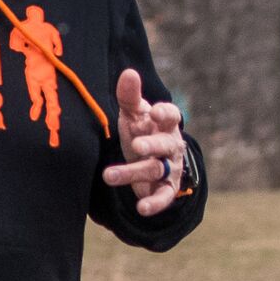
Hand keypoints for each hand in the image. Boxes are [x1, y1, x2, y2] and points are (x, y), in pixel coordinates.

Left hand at [101, 69, 187, 217]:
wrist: (151, 158)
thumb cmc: (141, 130)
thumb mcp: (134, 114)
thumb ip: (129, 96)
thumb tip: (128, 72)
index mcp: (164, 123)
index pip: (171, 116)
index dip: (165, 114)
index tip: (155, 112)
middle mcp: (170, 144)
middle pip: (164, 144)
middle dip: (151, 145)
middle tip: (135, 146)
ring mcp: (169, 167)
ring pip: (156, 169)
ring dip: (133, 173)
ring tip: (108, 175)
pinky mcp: (166, 187)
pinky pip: (164, 196)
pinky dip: (155, 203)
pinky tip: (142, 208)